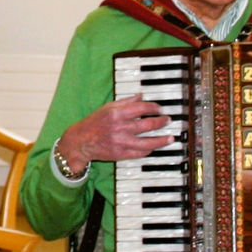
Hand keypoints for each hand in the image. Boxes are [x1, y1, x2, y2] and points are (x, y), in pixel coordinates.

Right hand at [56, 95, 174, 169]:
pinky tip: (154, 146)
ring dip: (162, 140)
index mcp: (117, 113)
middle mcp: (120, 128)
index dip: (154, 108)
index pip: (142, 108)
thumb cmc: (94, 123)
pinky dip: (149, 149)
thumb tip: (142, 96)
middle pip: (148, 125)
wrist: (81, 142)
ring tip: (171, 138)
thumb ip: (126, 102)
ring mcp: (121, 142)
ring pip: (148, 142)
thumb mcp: (108, 107)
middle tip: (168, 120)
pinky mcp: (121, 155)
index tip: (160, 109)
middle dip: (161, 122)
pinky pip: (140, 153)